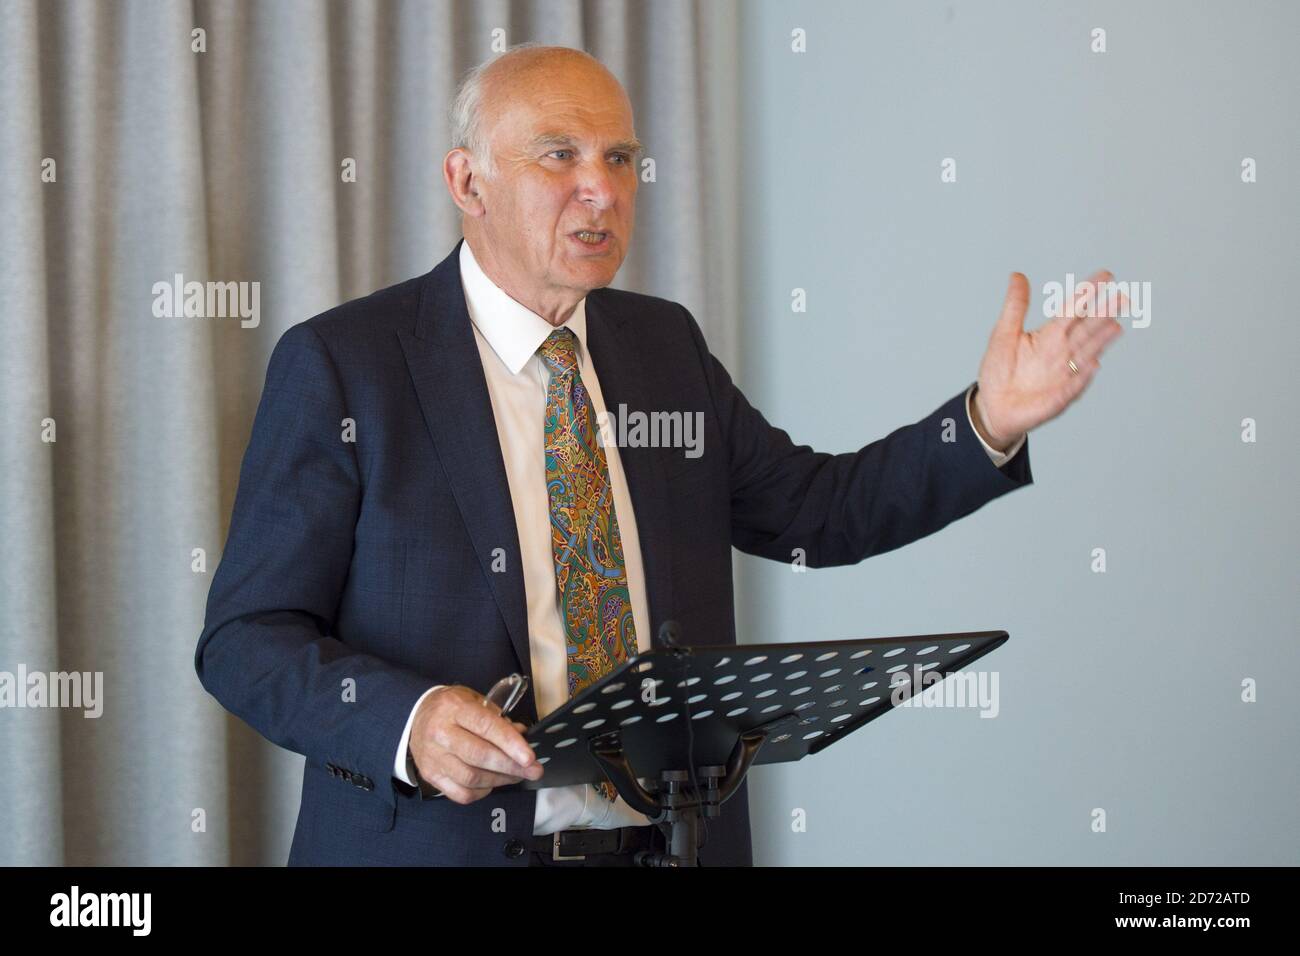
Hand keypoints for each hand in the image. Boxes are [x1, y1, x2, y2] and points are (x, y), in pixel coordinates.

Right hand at [408, 685, 542, 803]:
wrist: (416, 716)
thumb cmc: (452, 707)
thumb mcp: (475, 699)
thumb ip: (498, 717)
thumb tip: (522, 734)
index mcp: (454, 709)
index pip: (486, 727)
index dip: (510, 744)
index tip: (530, 757)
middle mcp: (440, 733)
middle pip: (479, 756)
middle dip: (511, 766)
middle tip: (534, 770)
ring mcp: (433, 757)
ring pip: (472, 778)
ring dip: (500, 779)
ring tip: (517, 775)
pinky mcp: (431, 776)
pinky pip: (461, 794)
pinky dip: (482, 792)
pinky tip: (492, 782)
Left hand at [972, 270, 1125, 449]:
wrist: (992, 406)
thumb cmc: (1000, 371)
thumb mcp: (1003, 334)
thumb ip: (1015, 306)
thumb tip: (1017, 276)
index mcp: (1049, 335)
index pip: (1072, 309)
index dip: (1087, 293)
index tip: (1106, 276)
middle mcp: (1061, 352)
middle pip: (1086, 329)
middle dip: (1102, 314)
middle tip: (1121, 298)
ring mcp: (1063, 374)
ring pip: (1086, 353)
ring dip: (1101, 341)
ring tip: (1115, 326)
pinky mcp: (1060, 397)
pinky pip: (1074, 385)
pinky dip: (1083, 376)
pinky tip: (1093, 364)